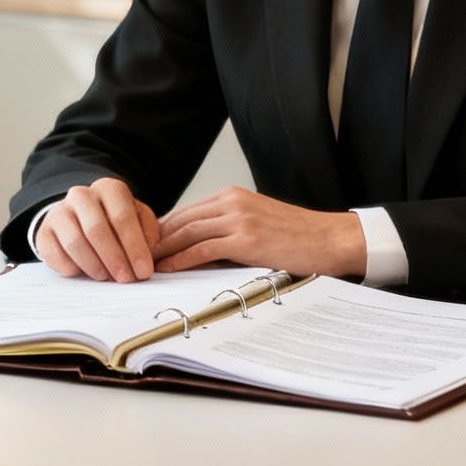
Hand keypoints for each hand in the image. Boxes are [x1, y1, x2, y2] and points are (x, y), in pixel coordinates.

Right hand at [35, 177, 160, 281]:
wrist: (79, 219)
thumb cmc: (114, 222)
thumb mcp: (137, 219)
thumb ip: (148, 232)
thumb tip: (149, 252)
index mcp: (109, 189)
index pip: (122, 216)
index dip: (135, 246)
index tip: (144, 271)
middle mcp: (81, 196)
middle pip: (97, 229)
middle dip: (115, 258)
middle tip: (126, 279)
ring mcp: (59, 212)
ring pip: (75, 242)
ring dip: (94, 265)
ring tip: (107, 278)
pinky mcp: (44, 232)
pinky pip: (56, 254)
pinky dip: (71, 268)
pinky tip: (84, 274)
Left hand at [153, 188, 366, 277]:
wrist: (332, 239)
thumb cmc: (298, 237)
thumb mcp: (258, 224)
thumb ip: (229, 231)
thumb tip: (198, 251)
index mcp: (233, 196)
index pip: (186, 212)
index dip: (161, 230)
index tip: (144, 246)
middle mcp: (232, 202)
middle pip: (180, 220)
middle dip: (154, 240)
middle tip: (133, 257)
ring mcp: (238, 219)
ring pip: (186, 232)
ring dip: (161, 250)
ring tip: (142, 266)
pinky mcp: (246, 239)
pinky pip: (202, 248)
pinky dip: (180, 259)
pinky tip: (166, 269)